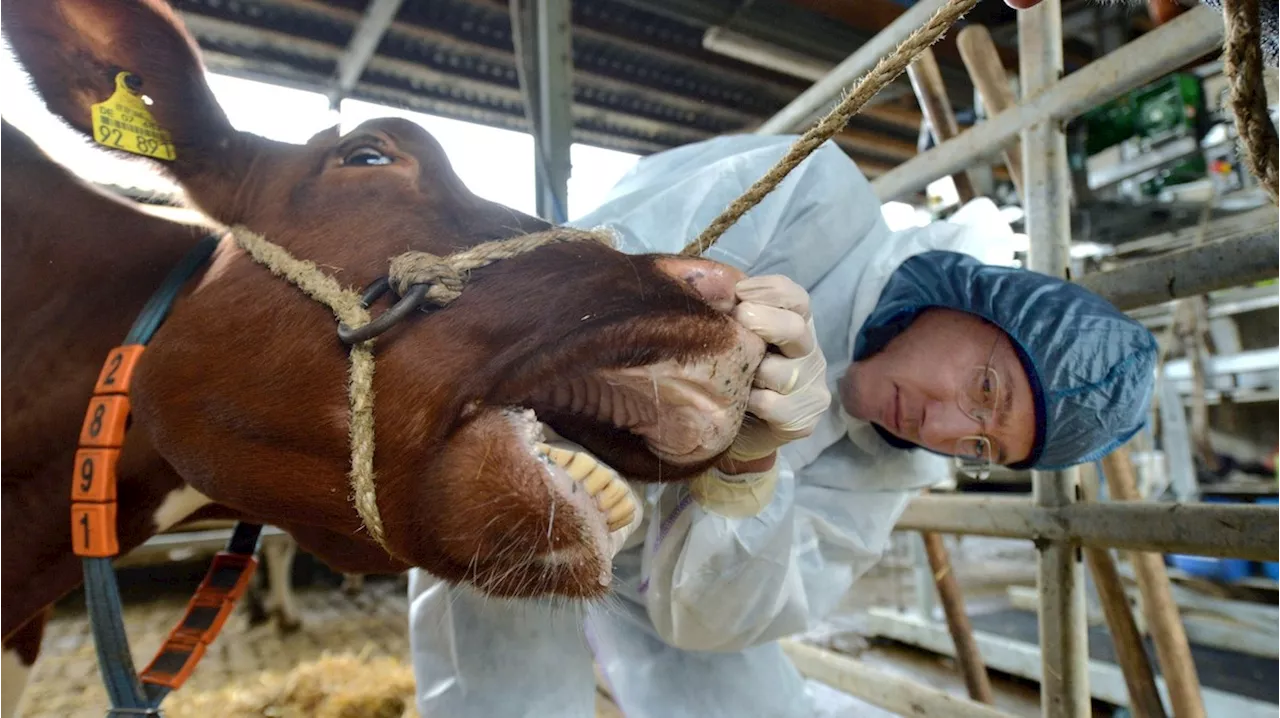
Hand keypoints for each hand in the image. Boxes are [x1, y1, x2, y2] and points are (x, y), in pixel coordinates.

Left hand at [723, 275, 830, 464]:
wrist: (736, 431)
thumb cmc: (733, 374)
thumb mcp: (732, 338)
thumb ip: (730, 311)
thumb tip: (710, 288)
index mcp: (795, 325)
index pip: (796, 298)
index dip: (770, 290)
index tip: (739, 292)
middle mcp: (810, 353)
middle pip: (796, 328)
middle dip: (763, 321)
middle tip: (737, 321)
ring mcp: (811, 387)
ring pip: (779, 370)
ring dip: (750, 370)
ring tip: (731, 375)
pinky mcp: (804, 419)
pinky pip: (771, 404)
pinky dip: (750, 402)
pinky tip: (739, 402)